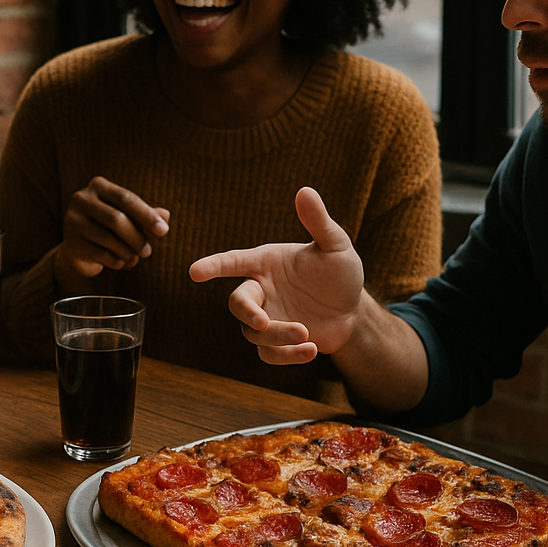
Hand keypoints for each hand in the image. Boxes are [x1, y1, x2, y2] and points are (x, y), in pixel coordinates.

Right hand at [56, 176, 171, 287]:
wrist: (79, 247)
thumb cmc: (109, 227)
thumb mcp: (128, 216)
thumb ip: (147, 215)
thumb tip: (165, 216)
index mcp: (98, 186)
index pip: (125, 198)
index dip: (146, 215)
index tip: (164, 231)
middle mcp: (82, 199)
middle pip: (116, 219)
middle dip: (137, 238)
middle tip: (148, 252)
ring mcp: (73, 220)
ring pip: (108, 239)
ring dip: (127, 252)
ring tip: (134, 259)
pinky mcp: (71, 242)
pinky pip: (100, 254)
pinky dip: (115, 261)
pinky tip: (121, 263)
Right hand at [189, 187, 365, 363]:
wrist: (352, 310)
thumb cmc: (340, 272)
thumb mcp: (334, 246)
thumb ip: (317, 221)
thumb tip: (305, 191)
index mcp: (265, 263)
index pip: (233, 262)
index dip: (213, 266)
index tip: (195, 272)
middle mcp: (261, 290)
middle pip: (237, 303)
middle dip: (248, 313)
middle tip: (263, 322)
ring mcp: (267, 318)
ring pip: (253, 333)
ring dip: (277, 336)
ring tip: (306, 334)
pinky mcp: (276, 343)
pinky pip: (268, 354)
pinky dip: (286, 355)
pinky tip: (311, 350)